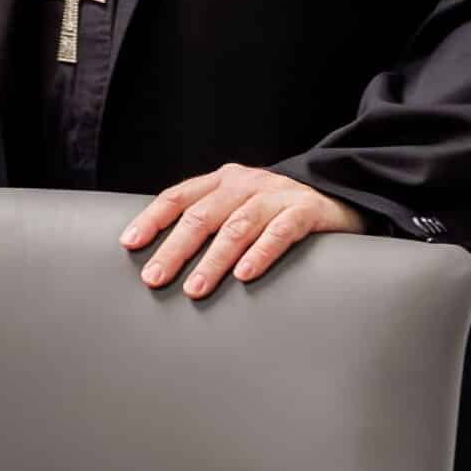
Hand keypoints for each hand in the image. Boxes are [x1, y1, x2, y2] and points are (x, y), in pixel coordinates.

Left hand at [120, 165, 368, 298]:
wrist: (341, 192)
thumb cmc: (277, 209)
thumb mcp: (239, 205)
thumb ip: (210, 220)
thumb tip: (165, 257)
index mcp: (222, 181)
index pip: (178, 197)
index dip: (152, 219)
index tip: (130, 244)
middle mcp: (245, 184)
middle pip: (202, 216)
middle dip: (175, 249)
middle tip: (154, 279)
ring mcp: (276, 195)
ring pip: (237, 227)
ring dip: (214, 260)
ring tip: (195, 289)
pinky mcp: (307, 210)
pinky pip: (280, 232)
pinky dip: (261, 252)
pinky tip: (245, 275)